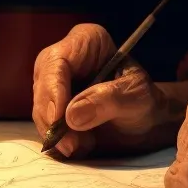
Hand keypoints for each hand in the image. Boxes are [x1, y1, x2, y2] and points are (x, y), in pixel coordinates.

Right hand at [32, 23, 182, 158]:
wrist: (146, 120)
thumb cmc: (143, 99)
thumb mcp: (135, 96)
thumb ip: (108, 100)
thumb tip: (71, 115)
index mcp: (87, 41)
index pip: (57, 61)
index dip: (53, 90)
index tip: (59, 118)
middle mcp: (65, 59)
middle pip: (43, 85)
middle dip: (52, 117)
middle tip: (69, 144)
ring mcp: (56, 83)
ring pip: (41, 108)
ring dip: (56, 132)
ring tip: (79, 146)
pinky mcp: (53, 107)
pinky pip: (45, 123)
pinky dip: (57, 139)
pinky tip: (76, 147)